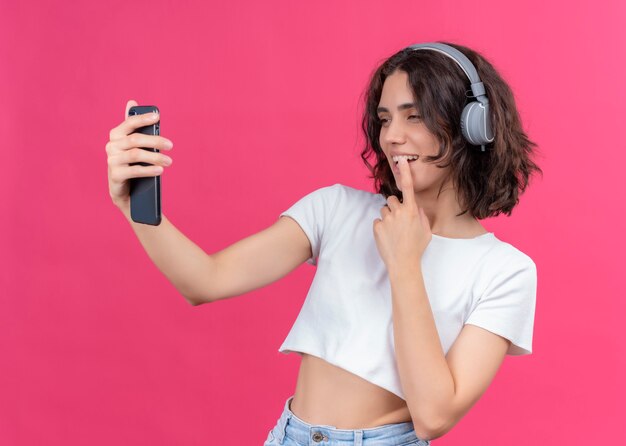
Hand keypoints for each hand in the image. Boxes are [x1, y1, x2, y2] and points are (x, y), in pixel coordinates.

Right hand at [105, 99, 173, 212]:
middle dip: (155, 141)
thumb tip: (132, 101)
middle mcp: (111, 146)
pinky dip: (149, 170)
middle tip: (170, 145)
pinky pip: (134, 170)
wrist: (124, 188)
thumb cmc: (132, 162)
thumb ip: (134, 126)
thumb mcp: (134, 144)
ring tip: (169, 161)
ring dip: (155, 157)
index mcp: (116, 135)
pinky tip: (160, 170)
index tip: (157, 117)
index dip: (143, 119)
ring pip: (135, 155)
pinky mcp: (115, 175)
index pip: (129, 123)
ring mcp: (112, 160)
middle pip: (135, 140)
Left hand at [372, 156, 431, 271]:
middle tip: (399, 221)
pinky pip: (378, 221)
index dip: (405, 172)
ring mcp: (386, 218)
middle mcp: (398, 211)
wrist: (403, 263)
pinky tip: (387, 237)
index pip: (408, 187)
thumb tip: (417, 208)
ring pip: (384, 210)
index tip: (402, 160)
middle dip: (394, 207)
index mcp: (412, 211)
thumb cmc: (417, 248)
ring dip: (388, 217)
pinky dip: (381, 227)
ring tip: (394, 232)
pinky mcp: (377, 226)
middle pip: (392, 200)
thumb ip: (422, 216)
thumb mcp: (425, 231)